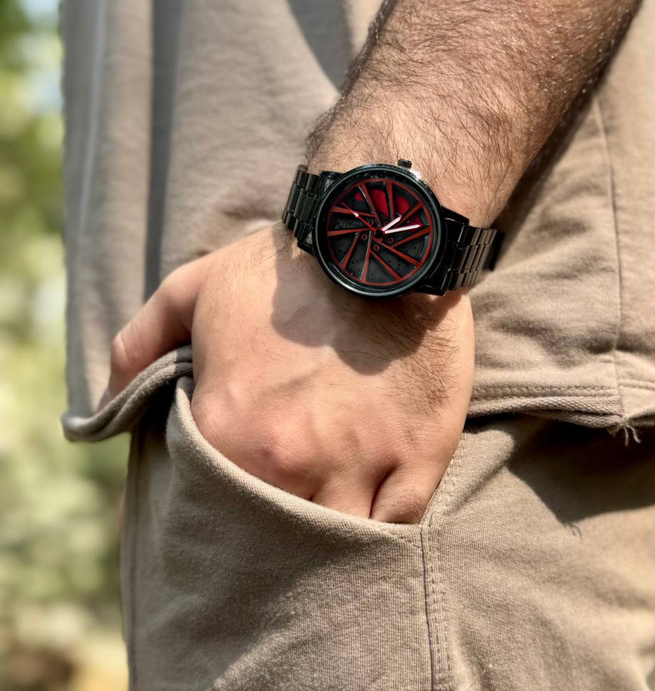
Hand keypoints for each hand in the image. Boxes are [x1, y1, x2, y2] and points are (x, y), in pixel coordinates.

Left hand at [104, 222, 474, 522]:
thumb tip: (104, 408)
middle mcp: (291, 466)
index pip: (212, 516)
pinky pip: (396, 526)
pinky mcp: (419, 457)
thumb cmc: (286, 269)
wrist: (380, 241)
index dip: (223, 516)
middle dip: (276, 537)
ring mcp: (363, 466)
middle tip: (285, 511)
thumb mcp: (193, 290)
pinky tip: (371, 508)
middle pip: (277, 542)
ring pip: (339, 544)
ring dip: (330, 540)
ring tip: (327, 513)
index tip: (236, 505)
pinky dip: (380, 527)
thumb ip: (137, 349)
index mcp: (228, 434)